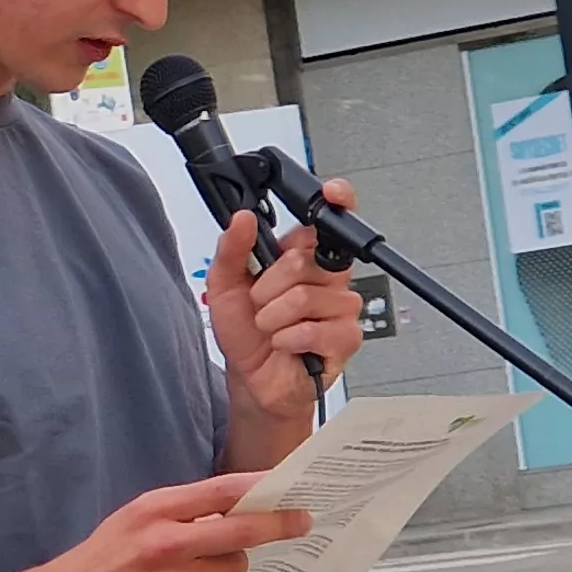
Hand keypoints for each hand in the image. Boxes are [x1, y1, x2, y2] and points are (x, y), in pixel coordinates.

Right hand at [0, 472, 311, 571]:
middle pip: (242, 535)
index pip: (222, 491)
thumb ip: (181, 513)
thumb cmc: (100, 559)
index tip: (293, 489)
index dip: (264, 489)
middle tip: (300, 524)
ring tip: (198, 571)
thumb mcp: (132, 520)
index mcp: (153, 512)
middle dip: (278, 527)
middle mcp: (165, 547)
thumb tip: (238, 511)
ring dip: (227, 569)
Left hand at [206, 179, 364, 424]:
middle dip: (268, 288)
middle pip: (303, 260)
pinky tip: (286, 345)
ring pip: (304, 297)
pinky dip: (287, 339)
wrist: (252, 378)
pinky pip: (314, 329)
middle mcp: (328, 278)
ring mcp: (341, 307)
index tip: (331, 192)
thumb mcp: (224, 286)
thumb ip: (231, 249)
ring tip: (272, 329)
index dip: (338, 202)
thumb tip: (241, 218)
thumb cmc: (246, 332)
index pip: (329, 221)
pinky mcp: (346, 338)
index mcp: (305, 256)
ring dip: (273, 318)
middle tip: (262, 305)